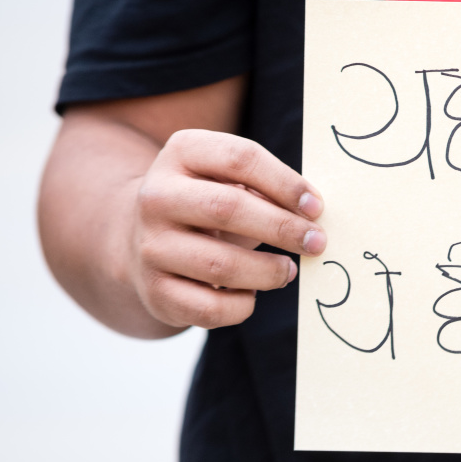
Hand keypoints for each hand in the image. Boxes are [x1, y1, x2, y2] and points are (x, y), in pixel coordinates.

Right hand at [127, 129, 326, 329]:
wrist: (144, 238)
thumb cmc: (208, 202)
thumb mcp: (228, 177)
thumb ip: (266, 186)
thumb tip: (312, 214)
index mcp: (182, 153)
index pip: (240, 158)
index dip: (285, 183)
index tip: (316, 207)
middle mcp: (157, 197)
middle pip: (228, 208)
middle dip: (282, 228)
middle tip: (316, 242)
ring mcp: (151, 246)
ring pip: (220, 265)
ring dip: (268, 271)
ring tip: (289, 271)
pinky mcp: (155, 291)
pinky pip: (209, 308)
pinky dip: (241, 306)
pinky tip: (252, 295)